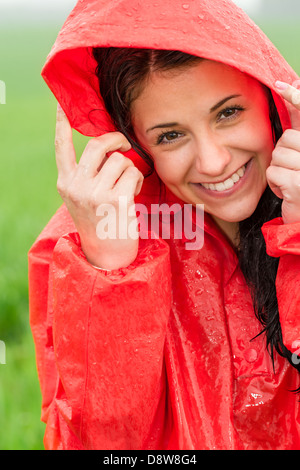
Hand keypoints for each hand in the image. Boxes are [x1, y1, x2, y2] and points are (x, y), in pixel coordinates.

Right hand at [55, 104, 143, 269]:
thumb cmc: (100, 222)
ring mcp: (95, 194)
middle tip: (124, 143)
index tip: (62, 105)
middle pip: (96, 145)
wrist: (107, 255)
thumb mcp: (82, 198)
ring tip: (126, 185)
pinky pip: (133, 173)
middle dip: (115, 139)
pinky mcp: (116, 200)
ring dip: (129, 168)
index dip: (62, 124)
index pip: (61, 148)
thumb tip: (107, 147)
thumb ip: (86, 175)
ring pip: (120, 159)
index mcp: (66, 184)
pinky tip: (132, 193)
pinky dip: (137, 179)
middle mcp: (77, 187)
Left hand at [266, 81, 299, 223]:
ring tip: (290, 182)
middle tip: (293, 172)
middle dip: (282, 155)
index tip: (282, 84)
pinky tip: (286, 193)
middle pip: (287, 138)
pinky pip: (274, 172)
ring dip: (278, 171)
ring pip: (278, 155)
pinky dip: (274, 184)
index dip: (296, 97)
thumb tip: (295, 83)